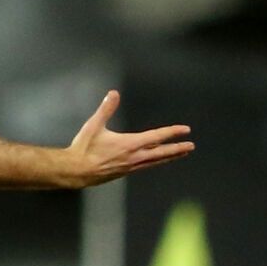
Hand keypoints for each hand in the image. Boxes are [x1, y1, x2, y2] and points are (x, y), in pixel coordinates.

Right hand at [66, 91, 192, 186]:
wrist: (75, 171)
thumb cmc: (84, 148)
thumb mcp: (94, 126)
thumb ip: (105, 109)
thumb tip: (114, 93)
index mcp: (129, 144)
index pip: (156, 137)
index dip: (172, 132)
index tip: (185, 130)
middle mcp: (133, 157)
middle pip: (161, 152)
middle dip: (177, 148)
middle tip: (191, 146)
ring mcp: (130, 166)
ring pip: (155, 161)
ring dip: (169, 157)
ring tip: (181, 154)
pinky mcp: (125, 172)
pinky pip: (146, 166)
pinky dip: (156, 162)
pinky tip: (158, 161)